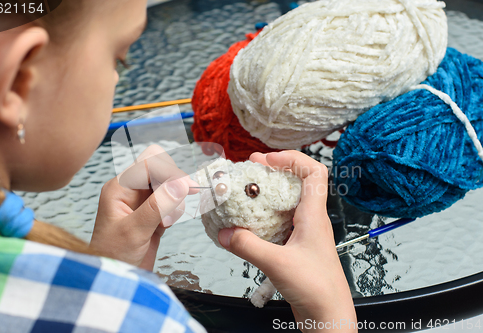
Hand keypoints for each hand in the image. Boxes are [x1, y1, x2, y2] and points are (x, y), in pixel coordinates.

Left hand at [90, 145, 197, 269]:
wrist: (115, 278)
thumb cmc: (113, 256)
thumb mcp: (134, 231)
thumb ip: (158, 205)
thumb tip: (180, 183)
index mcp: (120, 187)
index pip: (149, 162)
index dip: (169, 171)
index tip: (186, 186)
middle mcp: (130, 190)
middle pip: (162, 169)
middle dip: (173, 185)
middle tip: (175, 207)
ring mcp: (142, 201)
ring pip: (170, 185)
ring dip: (175, 201)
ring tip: (165, 223)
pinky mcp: (153, 212)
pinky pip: (171, 200)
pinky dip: (175, 210)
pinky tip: (166, 225)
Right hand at [218, 151, 356, 331]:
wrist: (328, 315)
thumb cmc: (317, 289)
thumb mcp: (278, 264)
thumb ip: (249, 247)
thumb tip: (226, 233)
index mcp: (314, 216)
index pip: (314, 172)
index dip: (292, 159)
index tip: (267, 159)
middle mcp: (311, 220)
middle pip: (297, 182)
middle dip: (274, 171)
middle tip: (250, 169)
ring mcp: (304, 233)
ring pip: (287, 203)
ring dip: (268, 194)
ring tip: (246, 192)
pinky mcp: (295, 247)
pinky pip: (280, 223)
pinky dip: (264, 218)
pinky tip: (248, 225)